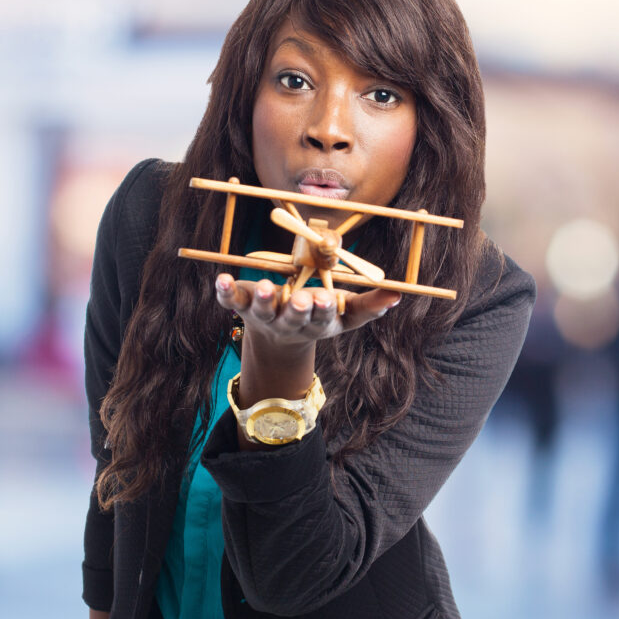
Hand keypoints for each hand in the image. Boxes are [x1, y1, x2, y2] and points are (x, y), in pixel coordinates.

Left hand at [214, 274, 400, 348]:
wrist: (276, 340)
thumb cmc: (317, 318)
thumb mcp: (346, 316)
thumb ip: (370, 306)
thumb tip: (397, 295)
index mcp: (314, 323)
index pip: (321, 318)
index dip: (322, 310)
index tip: (325, 298)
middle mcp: (288, 322)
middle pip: (292, 318)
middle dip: (296, 309)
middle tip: (299, 299)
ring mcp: (263, 315)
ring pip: (262, 310)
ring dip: (263, 299)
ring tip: (264, 286)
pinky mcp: (242, 306)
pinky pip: (230, 300)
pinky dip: (224, 291)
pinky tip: (221, 278)